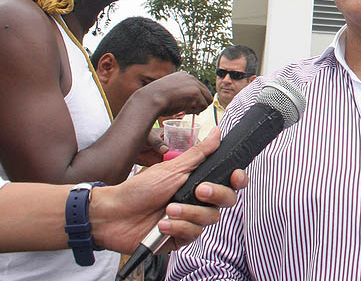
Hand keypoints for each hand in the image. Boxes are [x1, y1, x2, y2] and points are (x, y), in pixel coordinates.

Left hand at [90, 127, 247, 252]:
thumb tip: (217, 133)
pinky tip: (162, 224)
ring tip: (167, 210)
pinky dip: (178, 227)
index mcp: (199, 182)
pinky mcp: (182, 237)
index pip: (229, 182)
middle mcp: (199, 201)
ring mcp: (192, 219)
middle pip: (226, 200)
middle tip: (197, 191)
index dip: (237, 179)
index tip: (235, 176)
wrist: (114, 214)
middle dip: (214, 195)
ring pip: (210, 218)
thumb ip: (199, 153)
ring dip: (188, 213)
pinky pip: (194, 234)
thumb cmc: (140, 189)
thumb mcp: (171, 168)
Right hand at [136, 71, 211, 117]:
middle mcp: (191, 78)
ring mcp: (194, 85)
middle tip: (188, 110)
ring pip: (207, 99)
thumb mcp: (168, 91)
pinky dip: (196, 111)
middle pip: (206, 93)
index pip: (198, 87)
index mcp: (184, 75)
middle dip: (199, 103)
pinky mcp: (196, 93)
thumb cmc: (155, 99)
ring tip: (185, 110)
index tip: (185, 105)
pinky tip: (184, 110)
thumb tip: (191, 101)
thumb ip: (180, 91)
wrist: (149, 100)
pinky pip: (204, 106)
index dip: (195, 98)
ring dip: (198, 107)